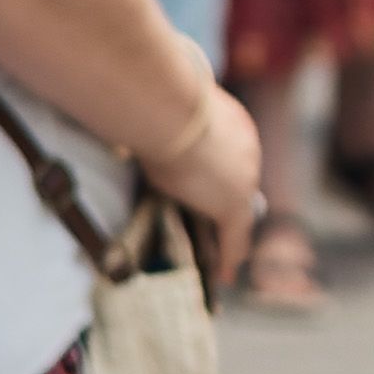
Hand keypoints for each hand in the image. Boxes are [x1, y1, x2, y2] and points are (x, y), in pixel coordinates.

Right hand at [145, 83, 261, 287]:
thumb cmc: (156, 99)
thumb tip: (127, 115)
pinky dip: (229, 256)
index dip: (220, 176)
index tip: (210, 187)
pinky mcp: (233, 203)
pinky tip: (225, 274)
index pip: (229, 158)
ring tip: (222, 257)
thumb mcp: (161, 110)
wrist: (168, 107)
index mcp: (232, 123)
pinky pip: (235, 236)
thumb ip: (158, 122)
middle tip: (211, 225)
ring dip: (228, 234)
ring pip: (239, 214)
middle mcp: (247, 149)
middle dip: (225, 203)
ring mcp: (245, 177)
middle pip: (238, 185)